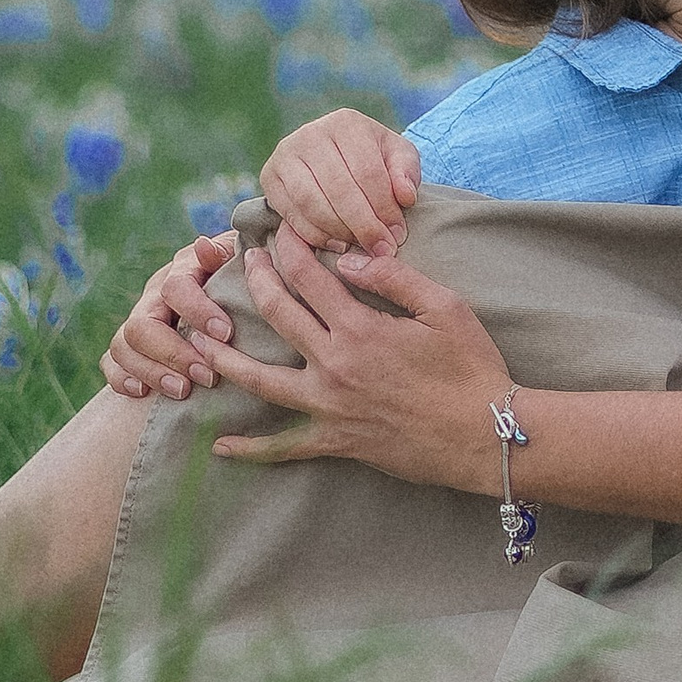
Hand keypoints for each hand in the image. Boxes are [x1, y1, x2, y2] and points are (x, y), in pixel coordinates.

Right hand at [103, 232, 237, 399]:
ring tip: (183, 391)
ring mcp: (139, 318)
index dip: (198, 311)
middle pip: (143, 324)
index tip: (226, 334)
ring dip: (151, 371)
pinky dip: (121, 378)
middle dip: (173, 353)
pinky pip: (110, 361)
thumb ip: (225, 253)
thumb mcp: (240, 258)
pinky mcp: (130, 344)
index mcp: (182, 269)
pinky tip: (143, 394)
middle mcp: (154, 294)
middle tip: (208, 377)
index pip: (176, 288)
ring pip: (124, 345)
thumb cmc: (242, 272)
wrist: (230, 283)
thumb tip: (203, 248)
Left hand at [205, 221, 515, 487]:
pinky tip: (221, 445)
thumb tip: (348, 260)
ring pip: (260, 380)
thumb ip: (393, 278)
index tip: (279, 232)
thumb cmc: (471, 368)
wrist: (483, 435)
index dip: (290, 249)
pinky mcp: (335, 440)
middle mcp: (334, 365)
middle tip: (244, 261)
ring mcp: (329, 406)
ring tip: (199, 340)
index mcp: (360, 328)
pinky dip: (250, 449)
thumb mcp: (445, 308)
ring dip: (225, 358)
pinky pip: (284, 447)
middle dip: (256, 281)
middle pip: (277, 315)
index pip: (309, 278)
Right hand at [259, 108, 420, 253]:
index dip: (384, 208)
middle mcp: (311, 134)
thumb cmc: (372, 157)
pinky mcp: (269, 177)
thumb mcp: (398, 157)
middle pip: (339, 189)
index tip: (397, 235)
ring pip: (312, 203)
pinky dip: (314, 235)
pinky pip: (291, 214)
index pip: (367, 172)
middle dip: (363, 225)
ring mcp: (285, 154)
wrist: (335, 153)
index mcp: (347, 123)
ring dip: (339, 232)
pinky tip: (336, 245)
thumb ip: (407, 172)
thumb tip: (405, 196)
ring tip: (359, 247)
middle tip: (380, 250)